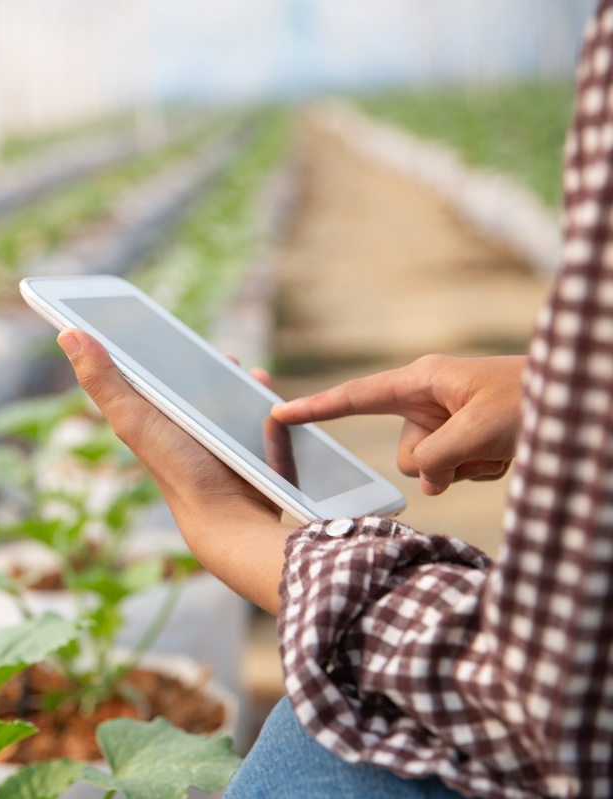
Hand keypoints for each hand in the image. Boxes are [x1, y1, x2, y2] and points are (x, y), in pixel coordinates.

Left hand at [57, 328, 291, 613]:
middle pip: (188, 385)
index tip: (151, 322)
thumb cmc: (175, 468)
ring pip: (226, 397)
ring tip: (239, 367)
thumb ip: (103, 380)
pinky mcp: (248, 448)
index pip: (143, 375)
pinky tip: (262, 385)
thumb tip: (66, 334)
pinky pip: (257, 415)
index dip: (146, 349)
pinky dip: (261, 398)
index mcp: (149, 418)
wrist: (226, 516)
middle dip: (202, 363)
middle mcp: (179, 429)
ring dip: (235, 378)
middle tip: (214, 352)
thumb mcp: (133, 418)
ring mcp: (215, 440)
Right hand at [271, 354, 524, 495]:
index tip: (279, 413)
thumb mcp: (479, 432)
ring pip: (432, 467)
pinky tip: (506, 453)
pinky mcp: (467, 437)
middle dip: (439, 462)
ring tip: (501, 448)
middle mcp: (430, 398)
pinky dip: (480, 470)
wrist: (582, 401)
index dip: (315, 408)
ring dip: (466, 469)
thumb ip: (437, 459)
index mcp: (422, 380)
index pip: (355, 397)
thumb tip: (427, 481)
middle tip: (480, 448)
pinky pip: (455, 470)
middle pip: (407, 451)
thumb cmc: (532, 401)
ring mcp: (449, 420)